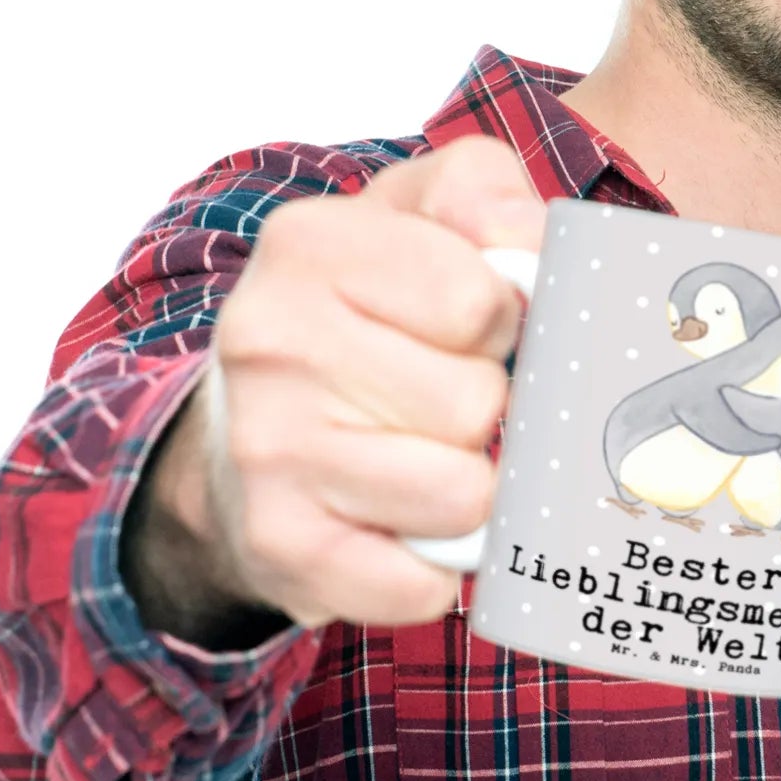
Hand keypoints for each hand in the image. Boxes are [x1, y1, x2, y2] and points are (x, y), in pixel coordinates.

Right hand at [129, 135, 544, 634]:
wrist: (249, 429)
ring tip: (424, 455)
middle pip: (476, 404)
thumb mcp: (422, 216)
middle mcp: (268, 341)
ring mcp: (267, 450)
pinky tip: (403, 525)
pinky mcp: (280, 547)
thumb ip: (486, 195)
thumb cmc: (369, 312)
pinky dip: (435, 567)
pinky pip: (422, 584)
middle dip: (485, 407)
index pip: (481, 302)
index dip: (500, 322)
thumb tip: (531, 244)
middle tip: (438, 397)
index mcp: (310, 245)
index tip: (467, 327)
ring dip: (468, 486)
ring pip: (463, 496)